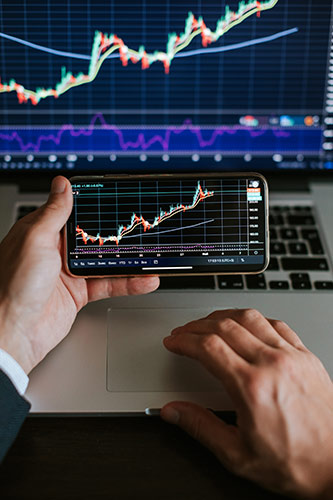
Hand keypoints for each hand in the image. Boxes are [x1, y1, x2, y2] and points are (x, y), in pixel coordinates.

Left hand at [0, 176, 158, 373]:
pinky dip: (128, 283)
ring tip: (148, 257)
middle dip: (117, 234)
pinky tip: (143, 280)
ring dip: (128, 261)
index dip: (94, 205)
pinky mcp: (79, 293)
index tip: (116, 199)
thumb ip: (54, 213)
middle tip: (141, 229)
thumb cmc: (14, 286)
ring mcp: (69, 273)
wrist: (14, 333)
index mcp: (42, 232)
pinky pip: (108, 284)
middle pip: (94, 237)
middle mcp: (56, 251)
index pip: (73, 211)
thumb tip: (62, 186)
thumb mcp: (36, 240)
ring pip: (105, 261)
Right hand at [161, 309, 332, 498]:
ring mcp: (291, 356)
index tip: (174, 342)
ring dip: (223, 316)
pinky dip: (255, 319)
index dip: (184, 341)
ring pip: (250, 317)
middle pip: (224, 327)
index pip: (208, 347)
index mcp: (252, 387)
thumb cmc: (297, 462)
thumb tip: (174, 412)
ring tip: (209, 322)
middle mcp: (272, 364)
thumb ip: (201, 427)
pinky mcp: (306, 356)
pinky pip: (277, 324)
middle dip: (196, 326)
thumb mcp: (238, 455)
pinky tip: (247, 325)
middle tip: (184, 333)